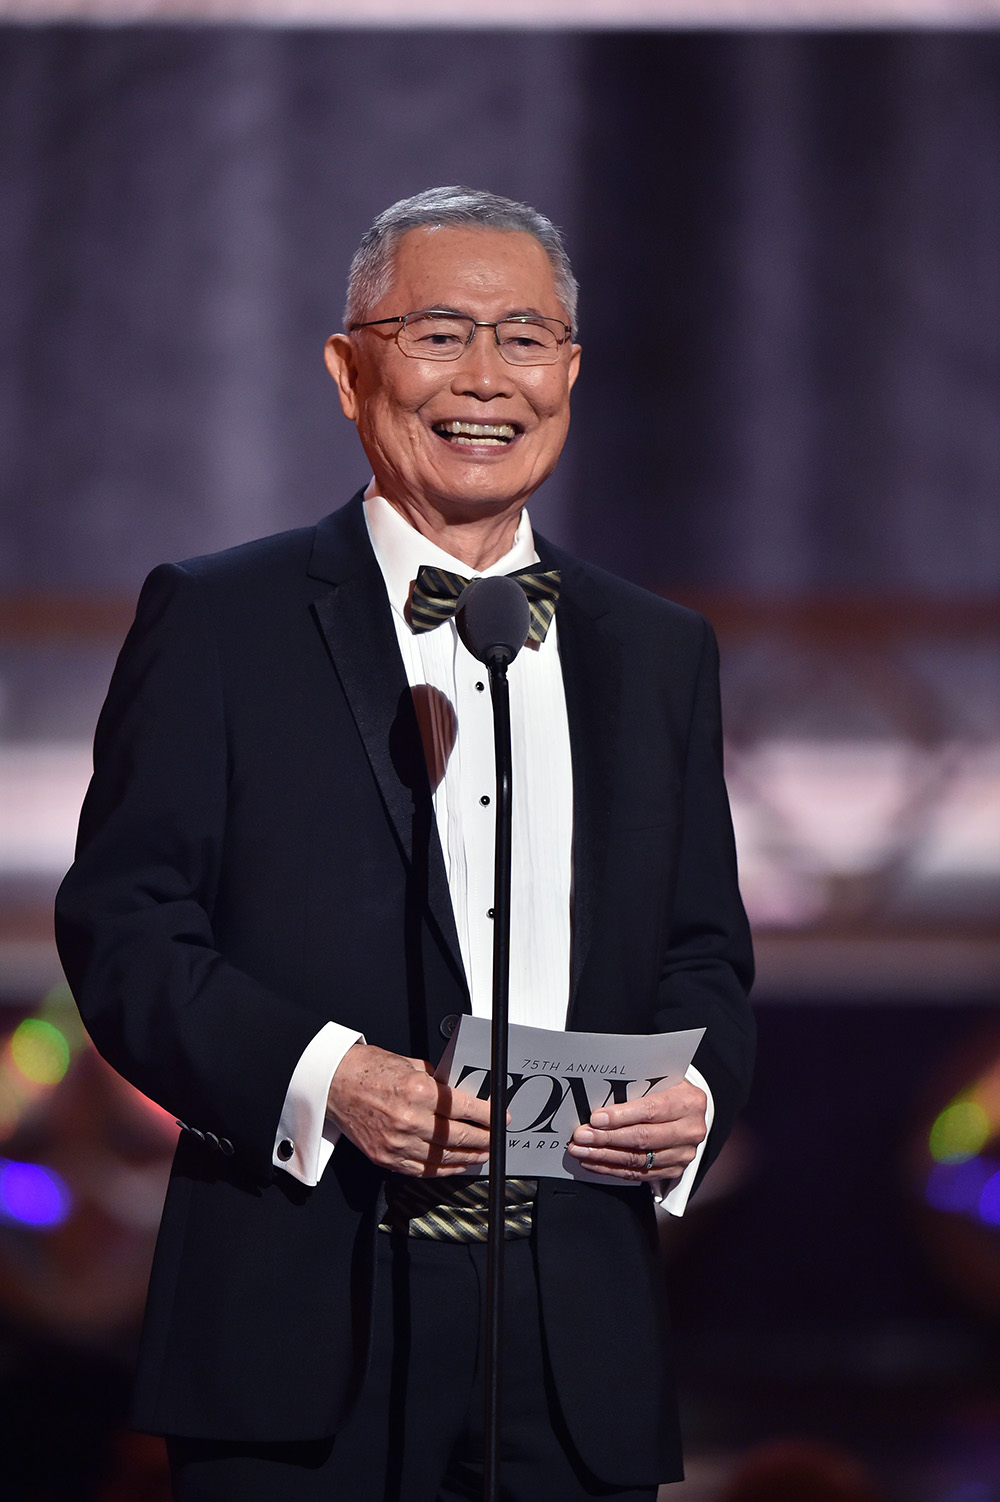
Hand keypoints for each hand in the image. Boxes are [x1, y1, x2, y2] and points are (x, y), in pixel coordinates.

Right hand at [326, 1042, 493, 1176]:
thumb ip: (437, 1082)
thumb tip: (460, 1095)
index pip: (466, 1109)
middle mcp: (409, 1119)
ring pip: (443, 1158)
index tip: (500, 1119)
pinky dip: (442, 1170)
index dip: (488, 1116)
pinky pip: (421, 1170)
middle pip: (459, 1136)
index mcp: (419, 1091)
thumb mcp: (411, 1065)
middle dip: (483, 1140)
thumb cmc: (368, 1069)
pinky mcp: (385, 1157)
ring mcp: (396, 1142)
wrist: (334, 1082)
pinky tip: (455, 1166)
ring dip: (467, 1159)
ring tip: (481, 1155)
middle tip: (495, 1139)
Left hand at [566, 1080, 706, 1182]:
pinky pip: (639, 1174)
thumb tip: (600, 1103)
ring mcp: (684, 1153)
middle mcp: (690, 1130)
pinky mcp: (675, 1170)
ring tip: (581, 1150)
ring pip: (638, 1159)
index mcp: (689, 1102)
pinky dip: (613, 1169)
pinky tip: (595, 1162)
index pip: (650, 1110)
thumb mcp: (662, 1081)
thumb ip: (638, 1090)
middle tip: (582, 1136)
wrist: (692, 1110)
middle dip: (606, 1138)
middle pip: (642, 1138)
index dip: (620, 1117)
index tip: (596, 1119)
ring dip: (604, 1156)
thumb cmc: (671, 1091)